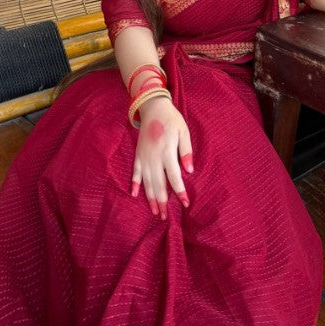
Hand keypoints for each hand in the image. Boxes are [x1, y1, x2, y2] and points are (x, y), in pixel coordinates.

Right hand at [131, 96, 193, 219]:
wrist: (152, 107)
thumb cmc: (172, 119)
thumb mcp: (184, 132)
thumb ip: (186, 151)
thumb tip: (189, 171)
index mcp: (167, 152)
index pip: (174, 177)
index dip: (180, 192)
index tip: (185, 204)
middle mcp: (154, 158)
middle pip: (158, 184)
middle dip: (163, 202)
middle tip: (166, 218)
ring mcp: (144, 157)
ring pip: (147, 182)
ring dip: (150, 198)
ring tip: (155, 212)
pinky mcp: (138, 155)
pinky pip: (135, 172)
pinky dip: (135, 184)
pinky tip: (134, 195)